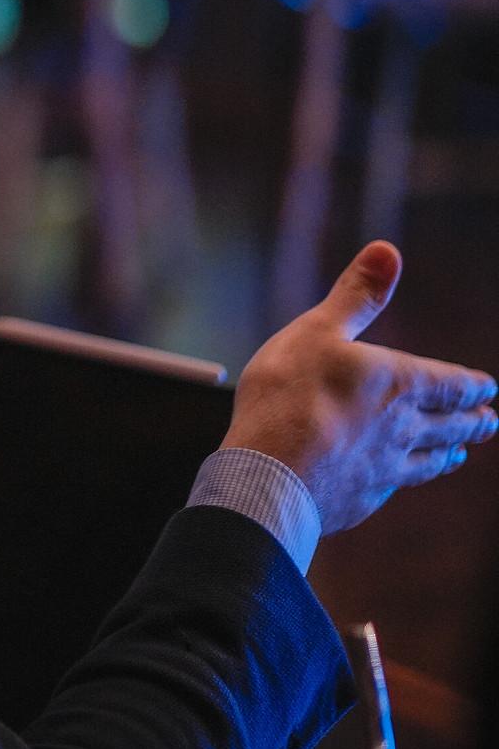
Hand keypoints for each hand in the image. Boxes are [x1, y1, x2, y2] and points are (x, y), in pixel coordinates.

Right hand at [224, 241, 497, 533]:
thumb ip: (356, 295)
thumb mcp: (318, 330)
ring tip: (459, 455)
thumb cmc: (291, 395)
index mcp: (399, 384)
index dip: (472, 385)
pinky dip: (402, 481)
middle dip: (472, 421)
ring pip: (429, 460)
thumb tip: (387, 251)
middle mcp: (403, 428)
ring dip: (448, 454)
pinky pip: (393, 487)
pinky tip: (397, 483)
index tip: (489, 389)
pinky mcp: (362, 498)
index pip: (450, 383)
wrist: (272, 471)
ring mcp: (385, 467)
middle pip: (450, 424)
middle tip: (490, 421)